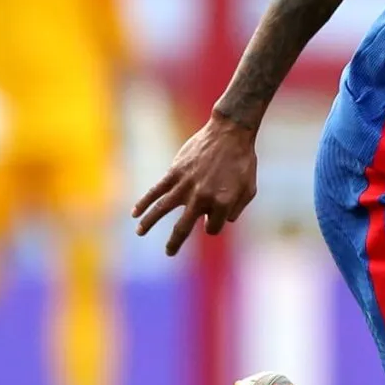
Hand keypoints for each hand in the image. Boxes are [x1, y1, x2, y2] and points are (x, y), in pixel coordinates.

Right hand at [132, 115, 257, 256]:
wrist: (230, 132)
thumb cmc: (243, 161)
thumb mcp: (249, 189)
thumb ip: (237, 209)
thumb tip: (221, 221)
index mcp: (222, 204)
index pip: (212, 228)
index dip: (212, 224)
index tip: (212, 216)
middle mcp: (202, 197)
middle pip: (183, 228)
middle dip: (174, 243)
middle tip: (169, 252)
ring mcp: (186, 185)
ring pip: (162, 209)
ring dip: (149, 223)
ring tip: (140, 233)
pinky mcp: (175, 172)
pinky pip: (156, 190)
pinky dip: (144, 201)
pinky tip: (135, 212)